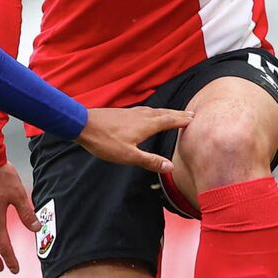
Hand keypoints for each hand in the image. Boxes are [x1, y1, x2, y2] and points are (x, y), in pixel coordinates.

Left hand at [75, 106, 190, 174]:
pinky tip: (148, 115)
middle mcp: (141, 115)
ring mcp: (131, 112)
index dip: (182, 120)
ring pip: (154, 111)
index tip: (194, 119)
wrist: (83, 124)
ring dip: (166, 112)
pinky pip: (144, 110)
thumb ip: (150, 161)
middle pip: (164, 113)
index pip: (169, 121)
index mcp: (146, 125)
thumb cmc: (105, 142)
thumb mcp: (129, 156)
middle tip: (190, 114)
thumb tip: (171, 166)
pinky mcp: (123, 113)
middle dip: (177, 114)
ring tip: (173, 114)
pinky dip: (153, 112)